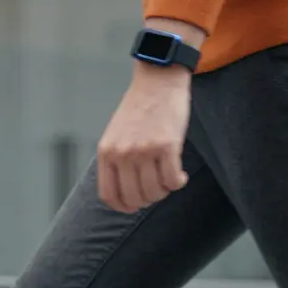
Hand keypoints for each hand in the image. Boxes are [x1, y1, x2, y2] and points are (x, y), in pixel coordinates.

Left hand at [97, 17, 204, 213]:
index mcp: (106, 152)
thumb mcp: (116, 135)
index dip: (124, 207)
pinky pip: (173, 181)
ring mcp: (144, 150)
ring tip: (169, 178)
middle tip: (158, 188)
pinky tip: (181, 175)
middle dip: (149, 199)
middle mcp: (122, 154)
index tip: (135, 206)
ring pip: (155, 192)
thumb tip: (126, 194)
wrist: (158, 80)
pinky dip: (178, 183)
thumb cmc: (139, 108)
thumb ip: (117, 161)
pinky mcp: (167, 145)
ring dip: (165, 191)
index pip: (110, 196)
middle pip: (135, 198)